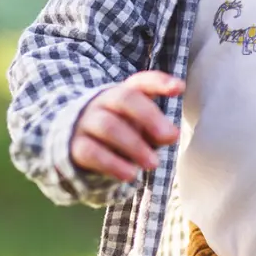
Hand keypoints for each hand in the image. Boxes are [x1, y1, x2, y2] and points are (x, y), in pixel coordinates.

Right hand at [70, 71, 184, 182]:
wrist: (78, 144)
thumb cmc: (121, 131)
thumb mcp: (142, 128)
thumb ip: (158, 130)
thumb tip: (172, 135)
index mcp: (125, 92)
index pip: (142, 81)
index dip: (160, 82)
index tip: (180, 88)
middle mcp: (104, 101)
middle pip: (125, 98)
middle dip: (149, 116)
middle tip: (170, 136)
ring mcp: (86, 121)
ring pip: (108, 126)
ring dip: (134, 145)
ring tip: (154, 163)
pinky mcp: (75, 145)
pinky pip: (92, 152)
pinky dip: (113, 164)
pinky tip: (130, 174)